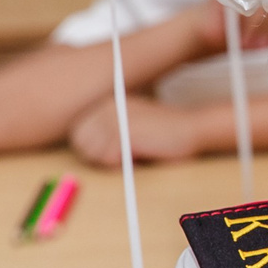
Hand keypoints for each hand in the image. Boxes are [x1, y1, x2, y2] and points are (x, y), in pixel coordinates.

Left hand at [66, 94, 205, 164]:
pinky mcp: (124, 132)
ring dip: (110, 161)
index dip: (92, 150)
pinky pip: (108, 159)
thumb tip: (84, 150)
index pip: (77, 134)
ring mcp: (114, 118)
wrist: (191, 128)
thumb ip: (106, 131)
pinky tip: (138, 157)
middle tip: (121, 157)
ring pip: (93, 153)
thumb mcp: (129, 125)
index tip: (112, 153)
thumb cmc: (162, 133)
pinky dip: (120, 165)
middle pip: (80, 144)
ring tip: (132, 155)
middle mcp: (105, 106)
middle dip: (97, 156)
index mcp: (105, 103)